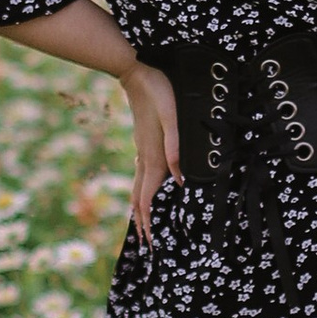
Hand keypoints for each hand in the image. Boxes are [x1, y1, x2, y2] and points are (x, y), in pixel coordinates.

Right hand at [122, 59, 180, 242]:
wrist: (136, 75)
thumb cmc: (158, 94)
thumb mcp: (172, 118)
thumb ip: (176, 147)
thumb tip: (180, 180)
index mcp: (153, 157)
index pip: (148, 197)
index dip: (149, 221)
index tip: (149, 241)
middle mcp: (145, 158)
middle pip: (140, 197)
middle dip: (142, 221)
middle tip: (145, 242)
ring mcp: (142, 151)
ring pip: (138, 186)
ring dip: (141, 207)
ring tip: (143, 224)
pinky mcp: (143, 143)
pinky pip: (141, 174)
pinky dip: (142, 190)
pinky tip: (147, 189)